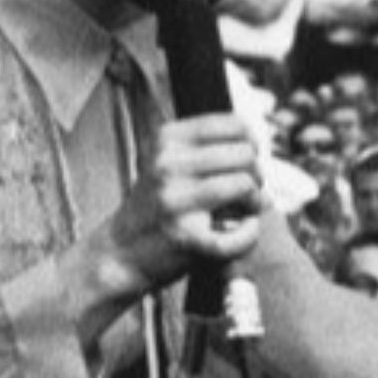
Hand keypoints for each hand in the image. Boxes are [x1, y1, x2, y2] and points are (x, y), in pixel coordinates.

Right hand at [108, 112, 263, 288]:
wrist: (119, 252)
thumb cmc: (156, 205)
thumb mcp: (167, 162)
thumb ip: (206, 147)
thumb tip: (258, 141)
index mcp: (166, 141)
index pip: (232, 124)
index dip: (251, 140)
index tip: (249, 155)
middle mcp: (168, 166)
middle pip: (244, 154)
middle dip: (256, 172)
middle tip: (249, 188)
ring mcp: (176, 202)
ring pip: (243, 185)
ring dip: (256, 199)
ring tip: (248, 208)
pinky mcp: (186, 238)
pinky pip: (239, 233)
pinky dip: (250, 233)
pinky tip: (245, 230)